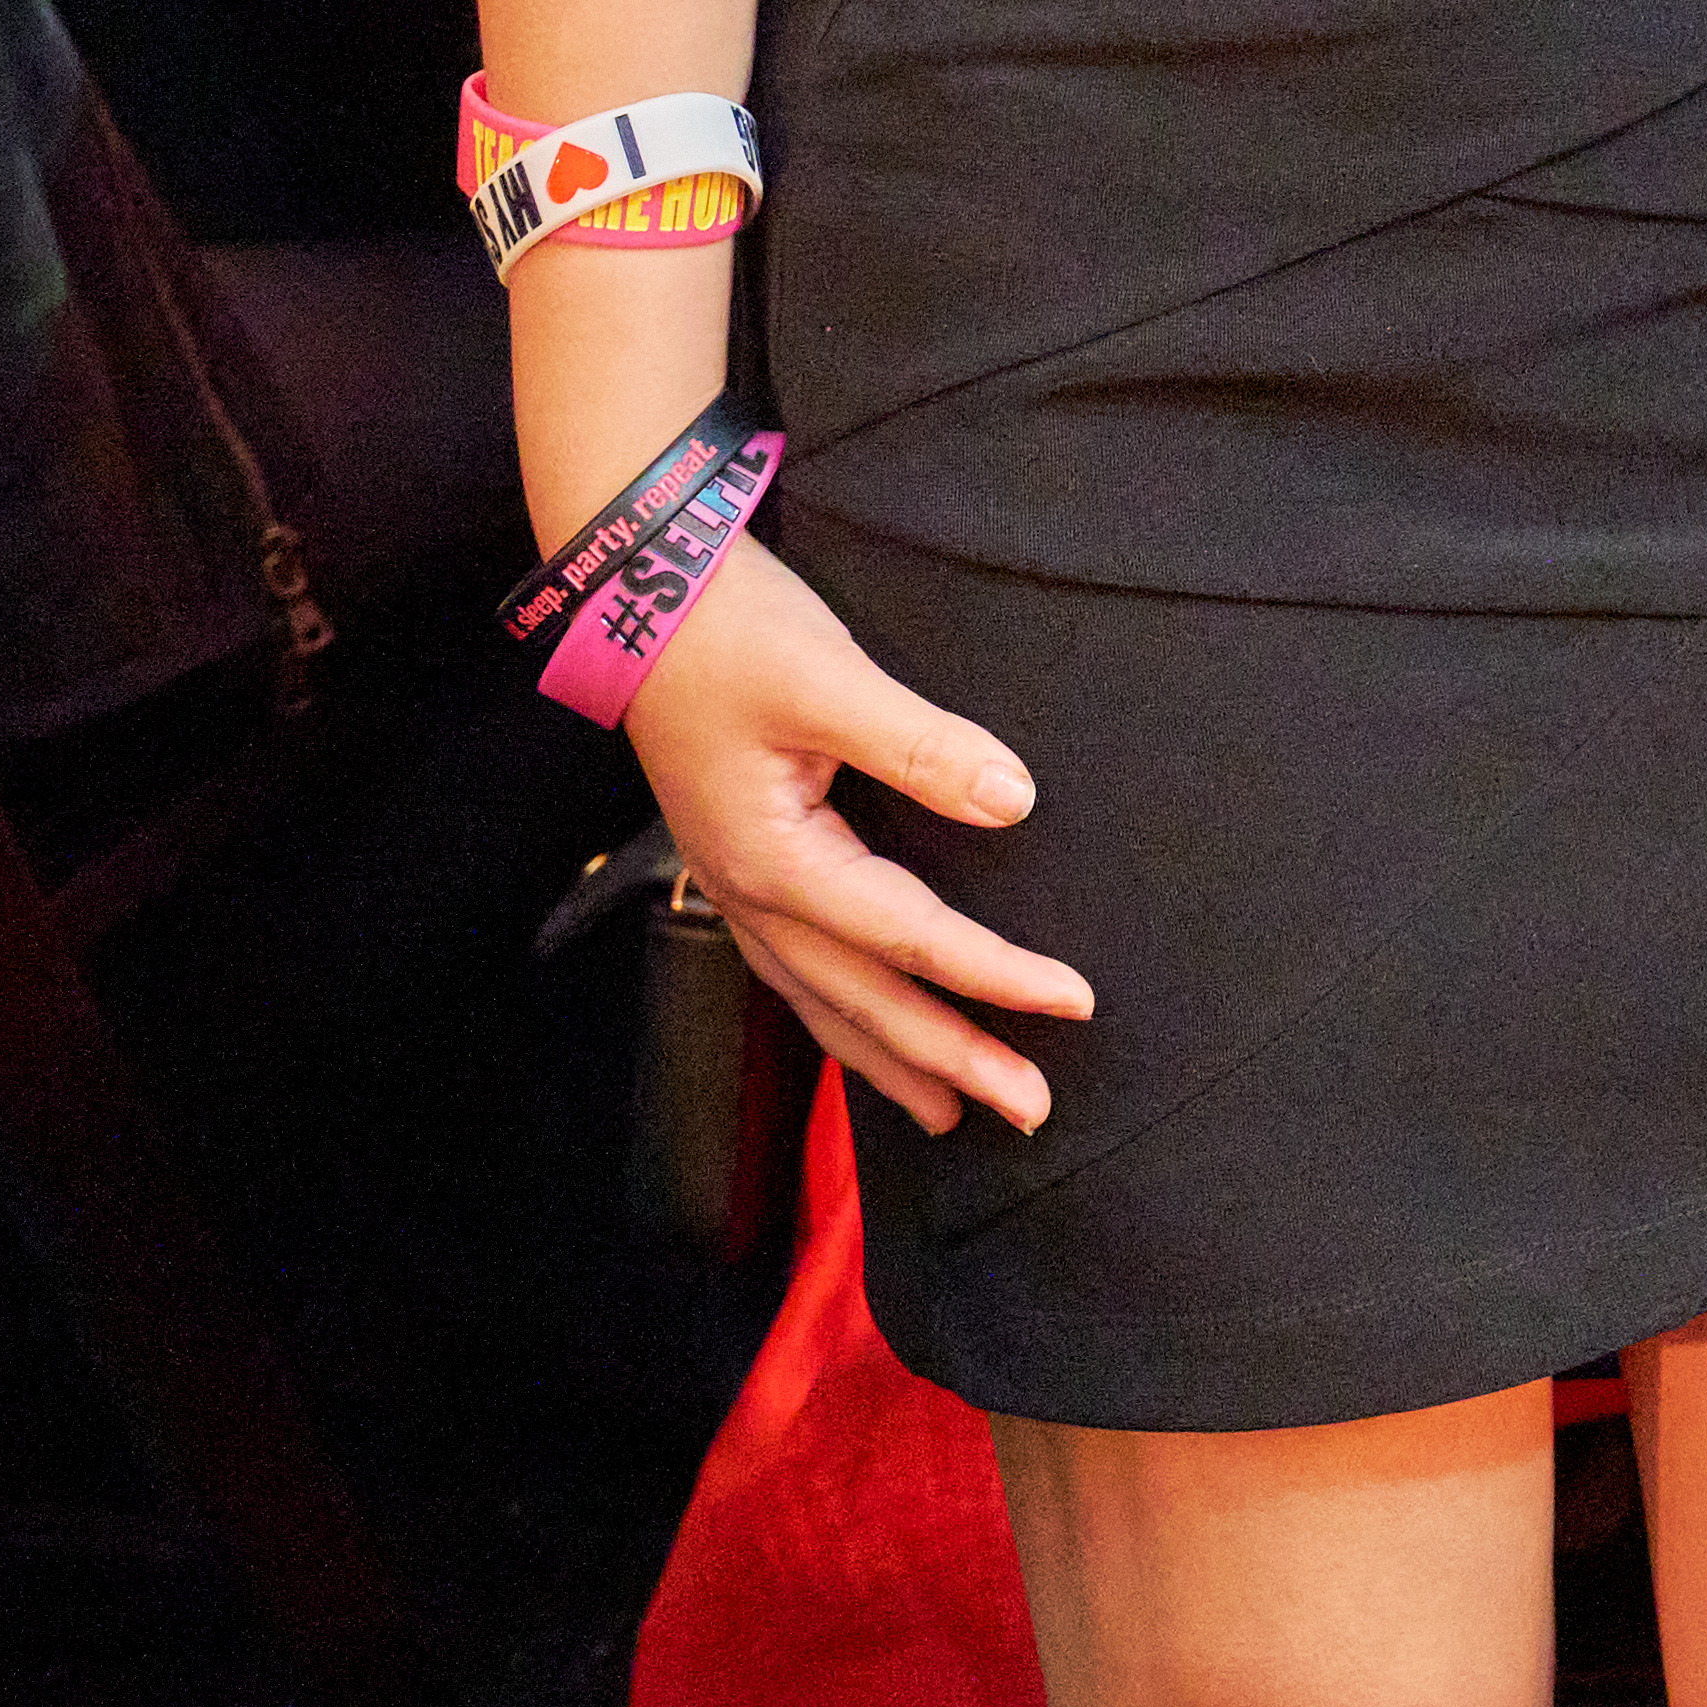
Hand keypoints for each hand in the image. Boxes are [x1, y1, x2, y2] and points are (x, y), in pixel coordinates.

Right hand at [616, 542, 1094, 1137]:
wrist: (633, 595)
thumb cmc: (727, 631)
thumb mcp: (829, 676)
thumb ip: (922, 744)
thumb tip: (1012, 799)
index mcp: (774, 858)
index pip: (908, 937)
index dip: (995, 974)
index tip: (1073, 1003)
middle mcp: (750, 892)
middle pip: (863, 1000)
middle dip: (949, 1059)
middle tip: (1030, 1110)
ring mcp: (736, 886)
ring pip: (823, 1000)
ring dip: (891, 1057)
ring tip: (951, 1112)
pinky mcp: (742, 863)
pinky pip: (798, 970)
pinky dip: (841, 1017)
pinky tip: (866, 1033)